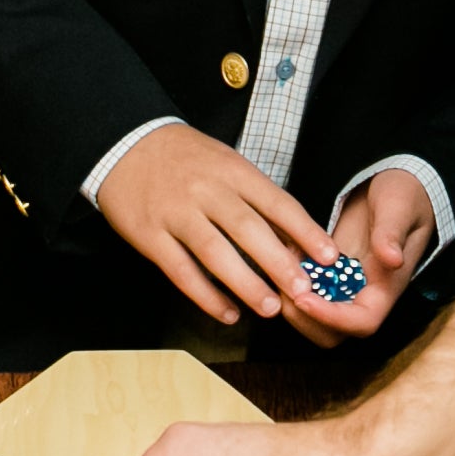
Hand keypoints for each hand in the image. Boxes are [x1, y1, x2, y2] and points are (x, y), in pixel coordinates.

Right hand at [91, 125, 337, 326]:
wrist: (125, 142)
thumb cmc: (185, 158)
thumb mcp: (225, 162)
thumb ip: (255, 197)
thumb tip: (294, 238)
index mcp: (232, 171)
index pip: (276, 202)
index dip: (305, 231)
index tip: (329, 256)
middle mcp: (206, 191)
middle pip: (248, 229)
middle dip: (279, 264)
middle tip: (303, 292)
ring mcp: (176, 213)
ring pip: (214, 253)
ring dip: (244, 284)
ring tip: (269, 309)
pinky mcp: (150, 235)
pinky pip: (180, 270)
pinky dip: (205, 295)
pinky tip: (227, 313)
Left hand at [290, 167, 438, 346]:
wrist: (394, 186)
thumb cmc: (404, 196)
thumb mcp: (399, 207)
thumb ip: (392, 233)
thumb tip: (393, 260)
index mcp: (386, 289)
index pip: (362, 322)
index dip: (331, 318)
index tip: (303, 299)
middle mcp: (364, 295)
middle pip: (332, 332)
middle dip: (303, 318)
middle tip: (282, 286)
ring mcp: (343, 287)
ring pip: (312, 318)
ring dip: (291, 302)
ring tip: (279, 264)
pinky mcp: (327, 274)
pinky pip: (304, 290)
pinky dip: (288, 279)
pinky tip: (281, 251)